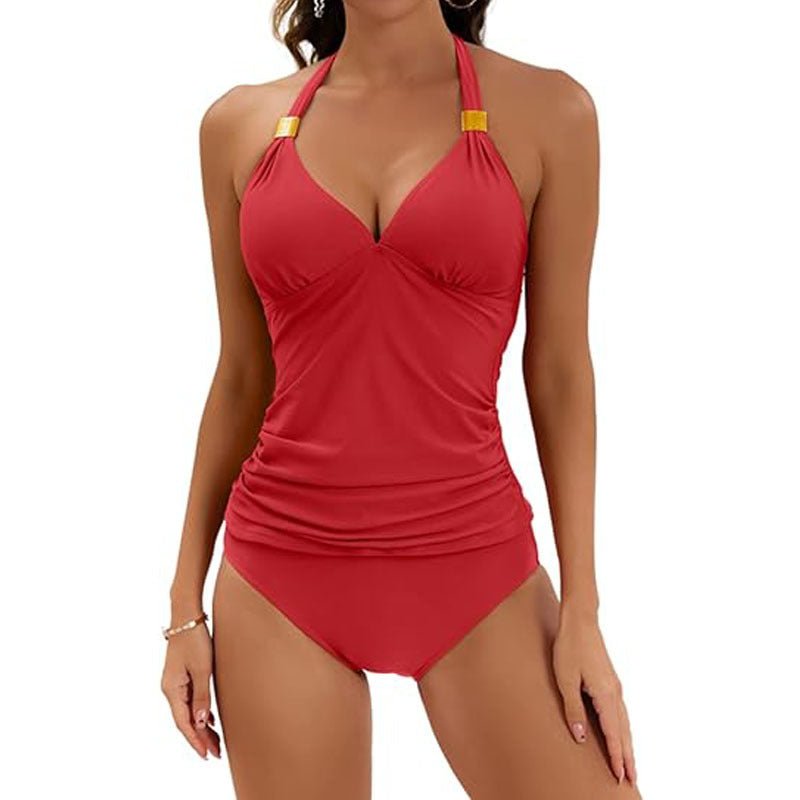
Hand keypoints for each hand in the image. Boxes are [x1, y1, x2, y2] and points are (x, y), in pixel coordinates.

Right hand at [160, 618, 221, 759]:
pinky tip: (210, 718)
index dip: (195, 740)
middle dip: (200, 737)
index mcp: (172, 689)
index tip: (206, 755)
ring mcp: (175, 682)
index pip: (183, 723)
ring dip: (201, 726)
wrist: (187, 615)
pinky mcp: (181, 674)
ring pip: (188, 711)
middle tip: (216, 753)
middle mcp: (170, 688)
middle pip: (185, 720)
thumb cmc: (195, 639)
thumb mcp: (202, 669)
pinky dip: (200, 711)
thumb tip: (201, 722)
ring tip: (215, 741)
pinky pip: (190, 700)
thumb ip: (202, 696)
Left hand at [552, 609, 635, 786]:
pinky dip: (623, 728)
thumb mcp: (566, 680)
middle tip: (632, 780)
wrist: (580, 621)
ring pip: (625, 722)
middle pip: (624, 731)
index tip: (621, 777)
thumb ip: (573, 710)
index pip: (613, 733)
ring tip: (629, 764)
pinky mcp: (610, 681)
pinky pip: (621, 711)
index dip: (616, 756)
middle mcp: (615, 693)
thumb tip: (581, 738)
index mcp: (605, 694)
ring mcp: (614, 686)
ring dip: (627, 744)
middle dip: (627, 757)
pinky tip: (621, 733)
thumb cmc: (570, 648)